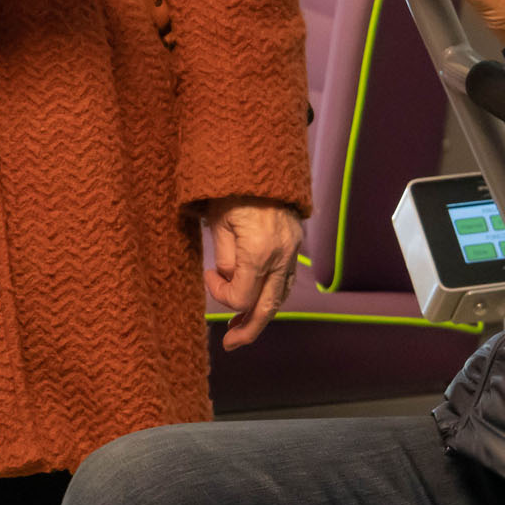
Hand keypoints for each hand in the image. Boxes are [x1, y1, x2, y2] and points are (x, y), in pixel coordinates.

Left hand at [201, 197, 304, 348]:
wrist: (262, 160)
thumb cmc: (233, 188)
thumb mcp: (219, 223)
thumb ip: (226, 260)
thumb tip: (230, 282)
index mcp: (259, 251)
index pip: (241, 297)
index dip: (220, 295)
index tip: (209, 276)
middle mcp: (281, 256)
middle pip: (267, 308)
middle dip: (248, 329)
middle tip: (231, 344)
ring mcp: (292, 251)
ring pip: (280, 296)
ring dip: (261, 314)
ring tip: (242, 327)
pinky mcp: (295, 244)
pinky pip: (286, 280)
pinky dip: (271, 295)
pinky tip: (258, 299)